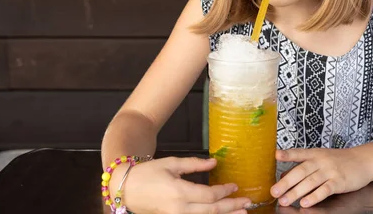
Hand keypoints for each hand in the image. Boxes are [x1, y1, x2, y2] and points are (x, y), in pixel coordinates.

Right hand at [119, 156, 250, 213]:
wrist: (125, 188)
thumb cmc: (147, 173)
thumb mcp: (172, 164)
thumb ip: (194, 164)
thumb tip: (214, 162)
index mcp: (179, 192)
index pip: (210, 196)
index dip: (225, 192)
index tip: (235, 186)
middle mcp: (179, 209)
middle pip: (212, 211)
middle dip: (231, 207)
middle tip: (247, 204)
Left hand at [270, 148, 372, 207]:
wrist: (363, 160)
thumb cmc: (339, 160)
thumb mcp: (320, 157)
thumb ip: (302, 165)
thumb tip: (283, 175)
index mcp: (314, 154)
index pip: (299, 153)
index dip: (287, 154)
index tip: (276, 155)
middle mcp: (321, 161)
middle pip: (301, 171)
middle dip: (287, 182)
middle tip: (275, 191)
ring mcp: (330, 171)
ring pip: (311, 181)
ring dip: (297, 192)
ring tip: (285, 200)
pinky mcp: (339, 181)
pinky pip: (325, 190)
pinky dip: (315, 196)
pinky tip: (306, 202)